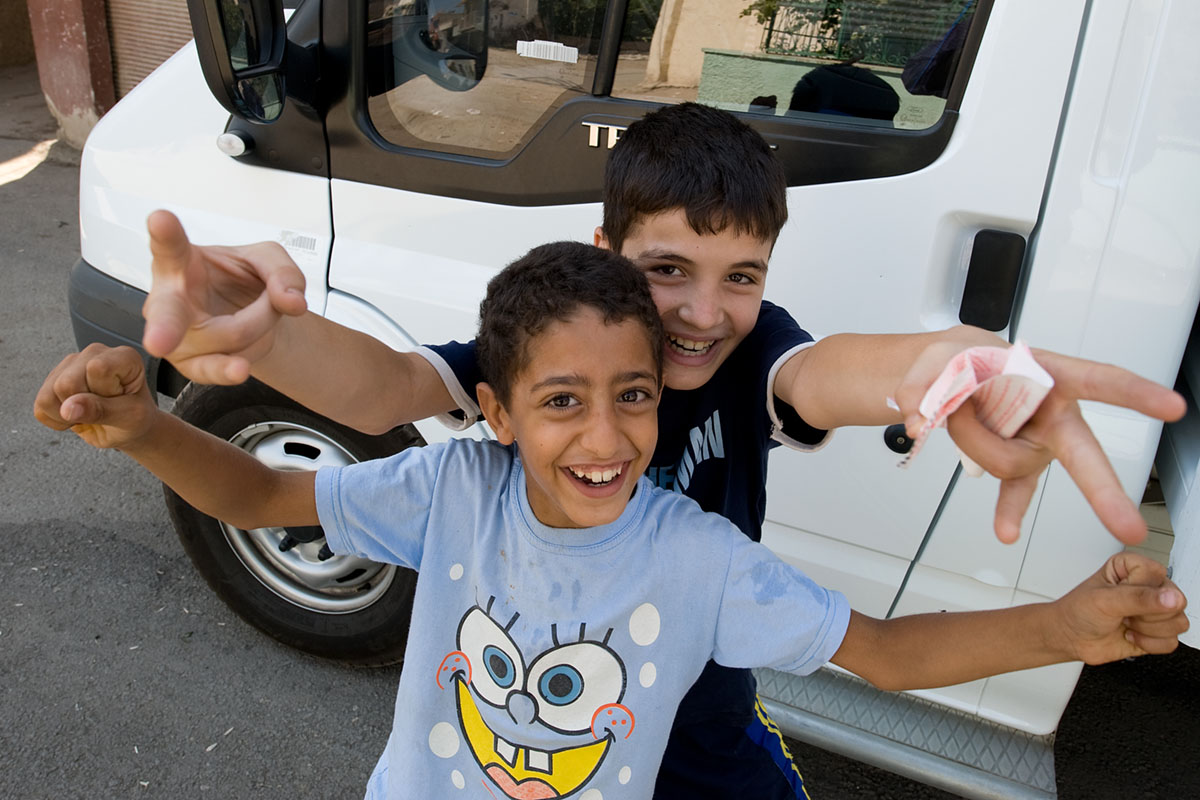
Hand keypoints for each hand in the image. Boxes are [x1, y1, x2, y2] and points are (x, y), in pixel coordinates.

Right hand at [33, 344, 157, 448]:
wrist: (127, 429)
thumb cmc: (135, 419)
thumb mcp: (129, 417)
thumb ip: (102, 410)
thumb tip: (68, 407)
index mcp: (122, 356)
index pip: (97, 369)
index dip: (104, 393)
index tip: (118, 400)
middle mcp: (94, 353)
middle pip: (66, 384)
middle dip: (84, 407)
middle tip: (104, 411)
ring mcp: (71, 364)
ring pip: (48, 396)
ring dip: (68, 416)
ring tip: (91, 413)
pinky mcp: (53, 379)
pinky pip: (40, 405)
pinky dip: (57, 419)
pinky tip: (78, 414)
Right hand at [141, 210, 307, 383]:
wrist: (254, 317)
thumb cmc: (244, 280)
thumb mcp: (270, 261)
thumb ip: (283, 272)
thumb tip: (292, 301)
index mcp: (181, 262)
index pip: (170, 245)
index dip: (164, 233)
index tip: (160, 219)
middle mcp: (170, 299)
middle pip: (166, 314)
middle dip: (163, 330)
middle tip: (159, 341)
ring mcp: (176, 337)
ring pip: (230, 335)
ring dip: (262, 322)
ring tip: (264, 309)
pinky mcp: (191, 365)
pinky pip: (218, 368)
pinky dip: (239, 363)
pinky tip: (238, 368)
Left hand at [894, 331, 1185, 544]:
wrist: (952, 374)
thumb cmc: (966, 359)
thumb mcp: (942, 354)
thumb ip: (925, 381)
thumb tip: (918, 418)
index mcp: (1050, 374)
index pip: (1099, 380)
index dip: (1136, 393)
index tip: (1172, 407)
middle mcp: (1053, 413)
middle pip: (1084, 455)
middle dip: (1104, 492)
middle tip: (1131, 527)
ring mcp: (1037, 443)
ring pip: (1006, 461)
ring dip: (971, 439)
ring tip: (956, 412)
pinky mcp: (1016, 464)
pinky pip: (1015, 492)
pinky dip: (1008, 511)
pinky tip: (1005, 532)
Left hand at [1055, 552, 1187, 664]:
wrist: (1070, 637)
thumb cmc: (1079, 611)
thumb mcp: (1105, 600)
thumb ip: (1139, 598)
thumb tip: (1172, 598)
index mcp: (1134, 567)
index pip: (1159, 576)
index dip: (1142, 592)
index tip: (1121, 596)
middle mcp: (1148, 586)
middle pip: (1176, 601)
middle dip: (1146, 614)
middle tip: (1123, 612)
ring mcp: (1154, 610)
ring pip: (1178, 622)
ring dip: (1148, 630)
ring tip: (1126, 623)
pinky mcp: (1156, 632)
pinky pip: (1172, 642)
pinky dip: (1149, 643)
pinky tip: (1131, 635)